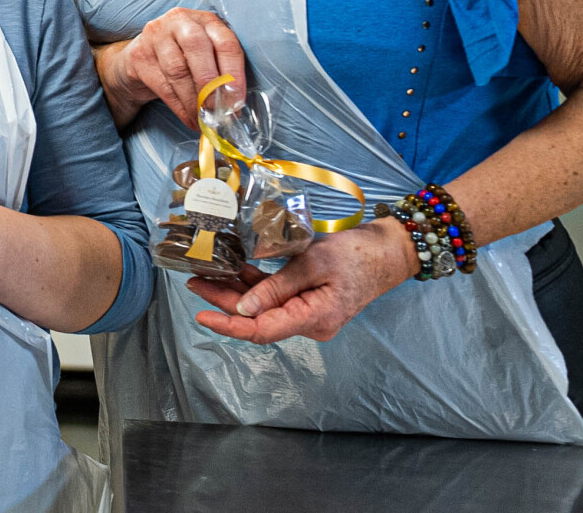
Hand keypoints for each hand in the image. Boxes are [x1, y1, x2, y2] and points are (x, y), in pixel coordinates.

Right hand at [98, 8, 246, 128]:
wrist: (141, 60)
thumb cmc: (183, 58)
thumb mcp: (206, 56)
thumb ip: (221, 72)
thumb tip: (233, 106)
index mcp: (205, 20)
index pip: (225, 42)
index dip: (234, 74)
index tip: (236, 102)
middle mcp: (180, 21)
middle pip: (197, 48)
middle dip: (210, 84)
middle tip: (217, 111)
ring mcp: (156, 35)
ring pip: (178, 70)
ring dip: (193, 101)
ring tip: (203, 120)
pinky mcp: (139, 55)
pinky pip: (162, 85)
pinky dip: (179, 107)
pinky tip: (189, 119)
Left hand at [184, 217, 416, 343]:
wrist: (388, 251)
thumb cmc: (356, 255)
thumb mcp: (313, 263)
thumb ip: (277, 287)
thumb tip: (244, 307)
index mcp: (313, 319)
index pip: (262, 331)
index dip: (229, 325)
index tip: (201, 315)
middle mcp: (310, 323)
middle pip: (258, 318)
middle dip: (225, 302)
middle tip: (194, 282)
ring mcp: (309, 313)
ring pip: (265, 307)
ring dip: (236, 292)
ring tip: (205, 274)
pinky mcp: (309, 300)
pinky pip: (277, 297)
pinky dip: (255, 285)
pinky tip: (233, 271)